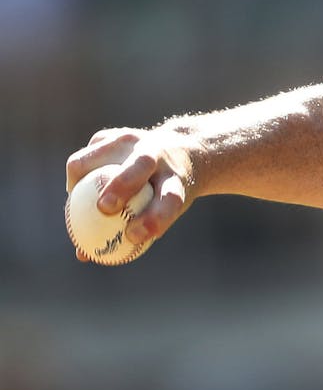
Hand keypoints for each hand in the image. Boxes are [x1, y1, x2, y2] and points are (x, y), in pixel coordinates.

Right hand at [65, 127, 195, 261]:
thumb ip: (125, 232)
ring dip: (87, 173)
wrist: (182, 153)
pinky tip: (76, 186)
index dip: (154, 218)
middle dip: (121, 184)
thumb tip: (83, 255)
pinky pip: (90, 152)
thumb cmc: (164, 195)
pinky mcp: (115, 134)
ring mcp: (137, 139)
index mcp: (179, 180)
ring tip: (74, 197)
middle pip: (141, 166)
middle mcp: (160, 155)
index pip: (171, 199)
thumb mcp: (159, 214)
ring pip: (108, 151)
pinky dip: (80, 171)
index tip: (133, 236)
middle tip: (103, 208)